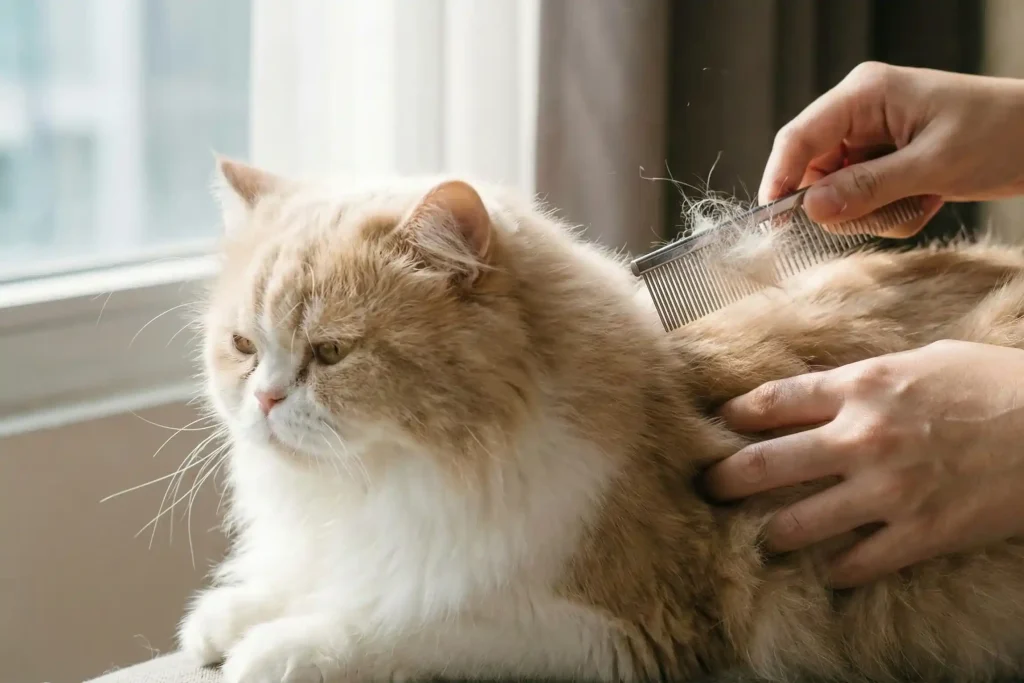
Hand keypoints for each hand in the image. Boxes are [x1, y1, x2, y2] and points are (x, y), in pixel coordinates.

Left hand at [703, 340, 1023, 587]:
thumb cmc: (995, 384)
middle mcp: (861, 438)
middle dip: (727, 479)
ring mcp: (887, 490)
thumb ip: (867, 379)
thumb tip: (826, 392)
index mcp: (862, 387)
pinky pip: (857, 563)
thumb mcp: (922, 362)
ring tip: (765, 536)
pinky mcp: (919, 533)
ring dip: (773, 533)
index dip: (738, 415)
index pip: (774, 401)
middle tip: (709, 488)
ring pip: (799, 523)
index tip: (721, 424)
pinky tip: (830, 569)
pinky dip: (837, 569)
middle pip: (766, 464)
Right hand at [761, 62, 1023, 236]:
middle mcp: (858, 114)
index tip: (774, 222)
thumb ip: (868, 188)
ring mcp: (869, 140)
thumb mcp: (934, 165)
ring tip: (920, 202)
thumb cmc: (1000, 133)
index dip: (780, 180)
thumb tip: (810, 208)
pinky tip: (926, 200)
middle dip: (845, 205)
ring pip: (837, 194)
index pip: (798, 138)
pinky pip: (861, 201)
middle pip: (814, 173)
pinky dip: (888, 213)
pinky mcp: (882, 162)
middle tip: (886, 214)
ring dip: (873, 213)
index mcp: (864, 95)